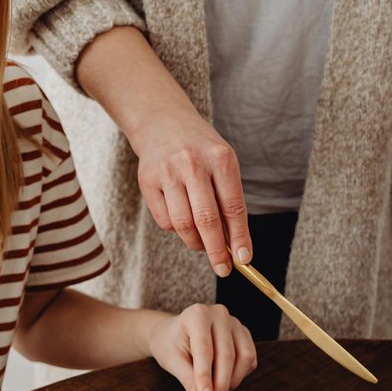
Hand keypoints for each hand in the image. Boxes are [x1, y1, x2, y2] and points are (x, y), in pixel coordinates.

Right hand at [132, 108, 251, 276]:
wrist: (162, 122)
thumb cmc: (200, 149)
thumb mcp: (222, 164)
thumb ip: (229, 200)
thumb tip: (236, 246)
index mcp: (220, 158)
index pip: (233, 207)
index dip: (240, 238)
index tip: (245, 260)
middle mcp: (192, 163)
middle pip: (207, 220)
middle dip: (217, 251)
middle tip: (223, 268)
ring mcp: (167, 171)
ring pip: (183, 224)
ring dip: (195, 243)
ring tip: (202, 244)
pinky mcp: (147, 181)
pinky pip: (164, 221)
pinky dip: (176, 229)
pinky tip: (181, 218)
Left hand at [147, 303, 256, 390]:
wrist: (174, 332)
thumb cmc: (171, 342)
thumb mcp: (172, 360)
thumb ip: (188, 378)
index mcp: (197, 314)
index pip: (205, 349)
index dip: (206, 377)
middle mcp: (218, 314)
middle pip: (227, 355)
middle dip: (220, 386)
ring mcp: (234, 322)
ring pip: (244, 357)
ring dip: (232, 382)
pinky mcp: (244, 333)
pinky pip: (250, 359)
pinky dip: (240, 375)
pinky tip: (224, 380)